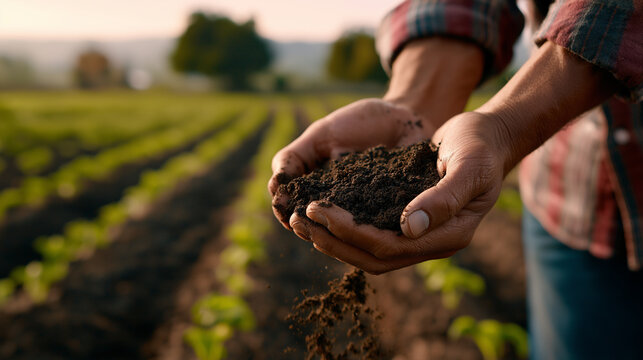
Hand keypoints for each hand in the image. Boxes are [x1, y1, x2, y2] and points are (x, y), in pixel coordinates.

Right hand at [269, 98, 432, 228]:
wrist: (405, 117)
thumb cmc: (361, 123)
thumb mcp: (321, 135)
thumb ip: (295, 157)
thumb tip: (274, 187)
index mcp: (317, 189)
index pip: (292, 206)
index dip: (284, 208)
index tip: (282, 204)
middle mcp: (337, 205)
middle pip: (313, 224)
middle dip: (302, 224)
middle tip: (297, 221)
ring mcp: (362, 212)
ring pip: (339, 230)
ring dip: (327, 231)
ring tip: (320, 224)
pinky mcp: (389, 214)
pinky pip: (374, 225)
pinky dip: (363, 226)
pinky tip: (355, 222)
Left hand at [286, 41, 616, 274]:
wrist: (487, 137)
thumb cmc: (479, 145)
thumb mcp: (468, 166)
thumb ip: (445, 199)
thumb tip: (408, 228)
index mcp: (449, 235)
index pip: (391, 247)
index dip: (352, 233)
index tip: (320, 211)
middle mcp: (432, 243)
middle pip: (374, 257)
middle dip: (334, 241)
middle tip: (298, 219)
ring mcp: (420, 236)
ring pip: (369, 252)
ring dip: (334, 240)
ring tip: (301, 220)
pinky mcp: (408, 223)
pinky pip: (372, 235)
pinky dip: (345, 230)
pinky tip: (321, 214)